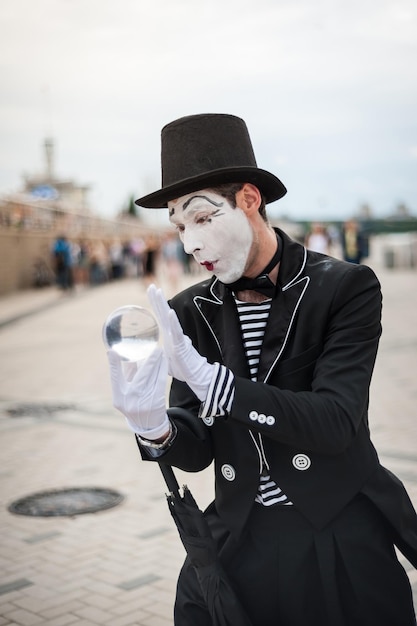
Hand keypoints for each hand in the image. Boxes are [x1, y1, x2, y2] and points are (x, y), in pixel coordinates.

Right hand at [107, 347, 169, 438]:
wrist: (147, 425)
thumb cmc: (134, 403)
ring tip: (160, 352)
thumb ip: (127, 376)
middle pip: (140, 376)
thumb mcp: (125, 394)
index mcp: (118, 396)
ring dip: (158, 363)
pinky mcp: (156, 402)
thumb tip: (129, 356)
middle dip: (149, 360)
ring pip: (152, 377)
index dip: (113, 364)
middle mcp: (129, 399)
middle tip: (155, 349)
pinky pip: (160, 381)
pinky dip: (162, 370)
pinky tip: (164, 362)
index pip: (114, 378)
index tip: (112, 351)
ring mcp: (143, 401)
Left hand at [147, 284, 213, 400]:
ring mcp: (177, 337)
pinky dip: (173, 321)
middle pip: (163, 313)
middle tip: (151, 285)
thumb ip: (160, 356)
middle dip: (157, 299)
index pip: (160, 316)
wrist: (196, 376)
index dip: (156, 304)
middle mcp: (173, 333)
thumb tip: (154, 356)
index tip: (151, 291)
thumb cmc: (184, 369)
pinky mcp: (181, 344)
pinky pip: (177, 331)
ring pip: (168, 318)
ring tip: (158, 291)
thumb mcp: (166, 361)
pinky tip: (170, 311)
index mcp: (169, 336)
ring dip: (163, 304)